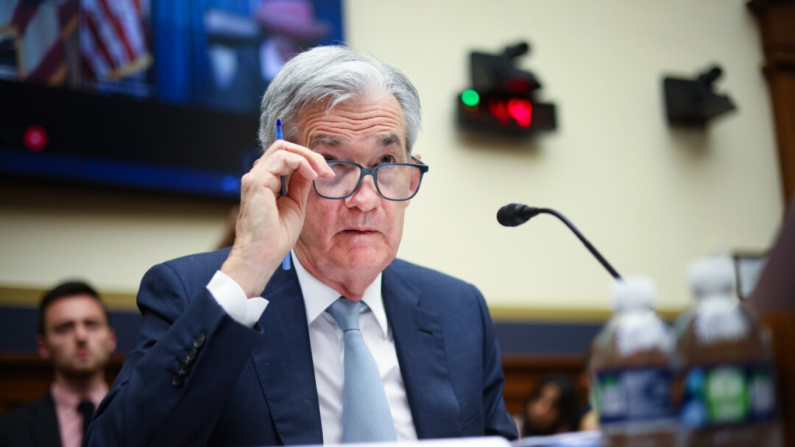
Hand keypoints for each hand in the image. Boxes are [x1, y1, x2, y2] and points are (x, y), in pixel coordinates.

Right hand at [221, 140, 332, 297]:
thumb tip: (311, 169)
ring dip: (308, 157)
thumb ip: (300, 184)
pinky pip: (282, 158)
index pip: (285, 156)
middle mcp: (258, 176)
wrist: (262, 256)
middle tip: (326, 171)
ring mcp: (255, 177)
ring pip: (282, 148)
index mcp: (265, 181)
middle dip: (309, 154)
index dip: (308, 160)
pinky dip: (301, 162)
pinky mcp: (256, 181)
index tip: (327, 175)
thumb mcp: (296, 204)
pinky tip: (312, 176)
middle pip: (283, 146)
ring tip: (321, 173)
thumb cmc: (276, 237)